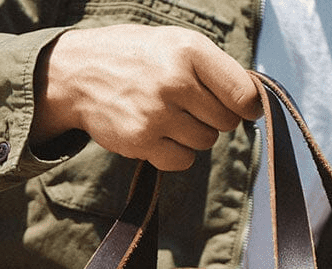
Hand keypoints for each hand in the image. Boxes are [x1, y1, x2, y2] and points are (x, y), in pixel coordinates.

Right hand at [32, 25, 262, 170]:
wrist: (79, 73)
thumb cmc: (137, 58)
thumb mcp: (176, 44)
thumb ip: (214, 69)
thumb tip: (252, 103)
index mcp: (188, 50)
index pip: (242, 93)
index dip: (248, 106)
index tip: (244, 108)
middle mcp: (174, 81)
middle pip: (225, 122)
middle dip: (214, 117)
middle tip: (190, 106)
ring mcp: (156, 114)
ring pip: (205, 142)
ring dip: (194, 135)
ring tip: (169, 116)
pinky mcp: (141, 141)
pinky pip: (182, 161)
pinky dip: (176, 153)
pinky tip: (159, 134)